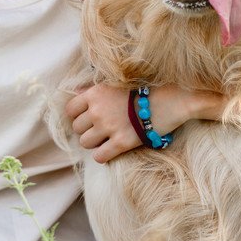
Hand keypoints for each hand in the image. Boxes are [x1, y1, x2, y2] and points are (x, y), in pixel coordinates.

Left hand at [67, 83, 218, 162]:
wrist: (170, 100)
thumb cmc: (142, 90)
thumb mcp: (114, 83)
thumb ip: (92, 89)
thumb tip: (74, 92)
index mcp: (94, 94)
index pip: (70, 110)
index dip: (77, 116)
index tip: (87, 118)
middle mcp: (97, 110)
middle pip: (77, 128)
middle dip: (86, 130)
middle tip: (99, 130)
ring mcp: (108, 127)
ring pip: (85, 143)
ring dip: (93, 143)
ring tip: (105, 140)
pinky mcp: (121, 143)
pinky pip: (99, 156)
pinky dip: (102, 156)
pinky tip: (110, 150)